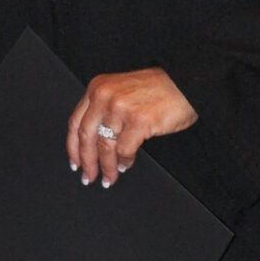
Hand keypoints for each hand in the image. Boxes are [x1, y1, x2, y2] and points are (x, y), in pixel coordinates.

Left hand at [68, 68, 196, 185]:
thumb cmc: (159, 88)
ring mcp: (121, 108)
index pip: (76, 122)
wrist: (186, 82)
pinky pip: (125, 150)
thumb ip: (105, 108)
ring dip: (107, 167)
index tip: (75, 163)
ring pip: (105, 146)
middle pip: (86, 137)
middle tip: (89, 177)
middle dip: (87, 162)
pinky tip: (126, 166)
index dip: (73, 147)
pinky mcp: (138, 121)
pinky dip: (124, 162)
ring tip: (109, 178)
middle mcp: (105, 96)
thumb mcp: (121, 90)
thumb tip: (94, 142)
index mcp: (98, 87)